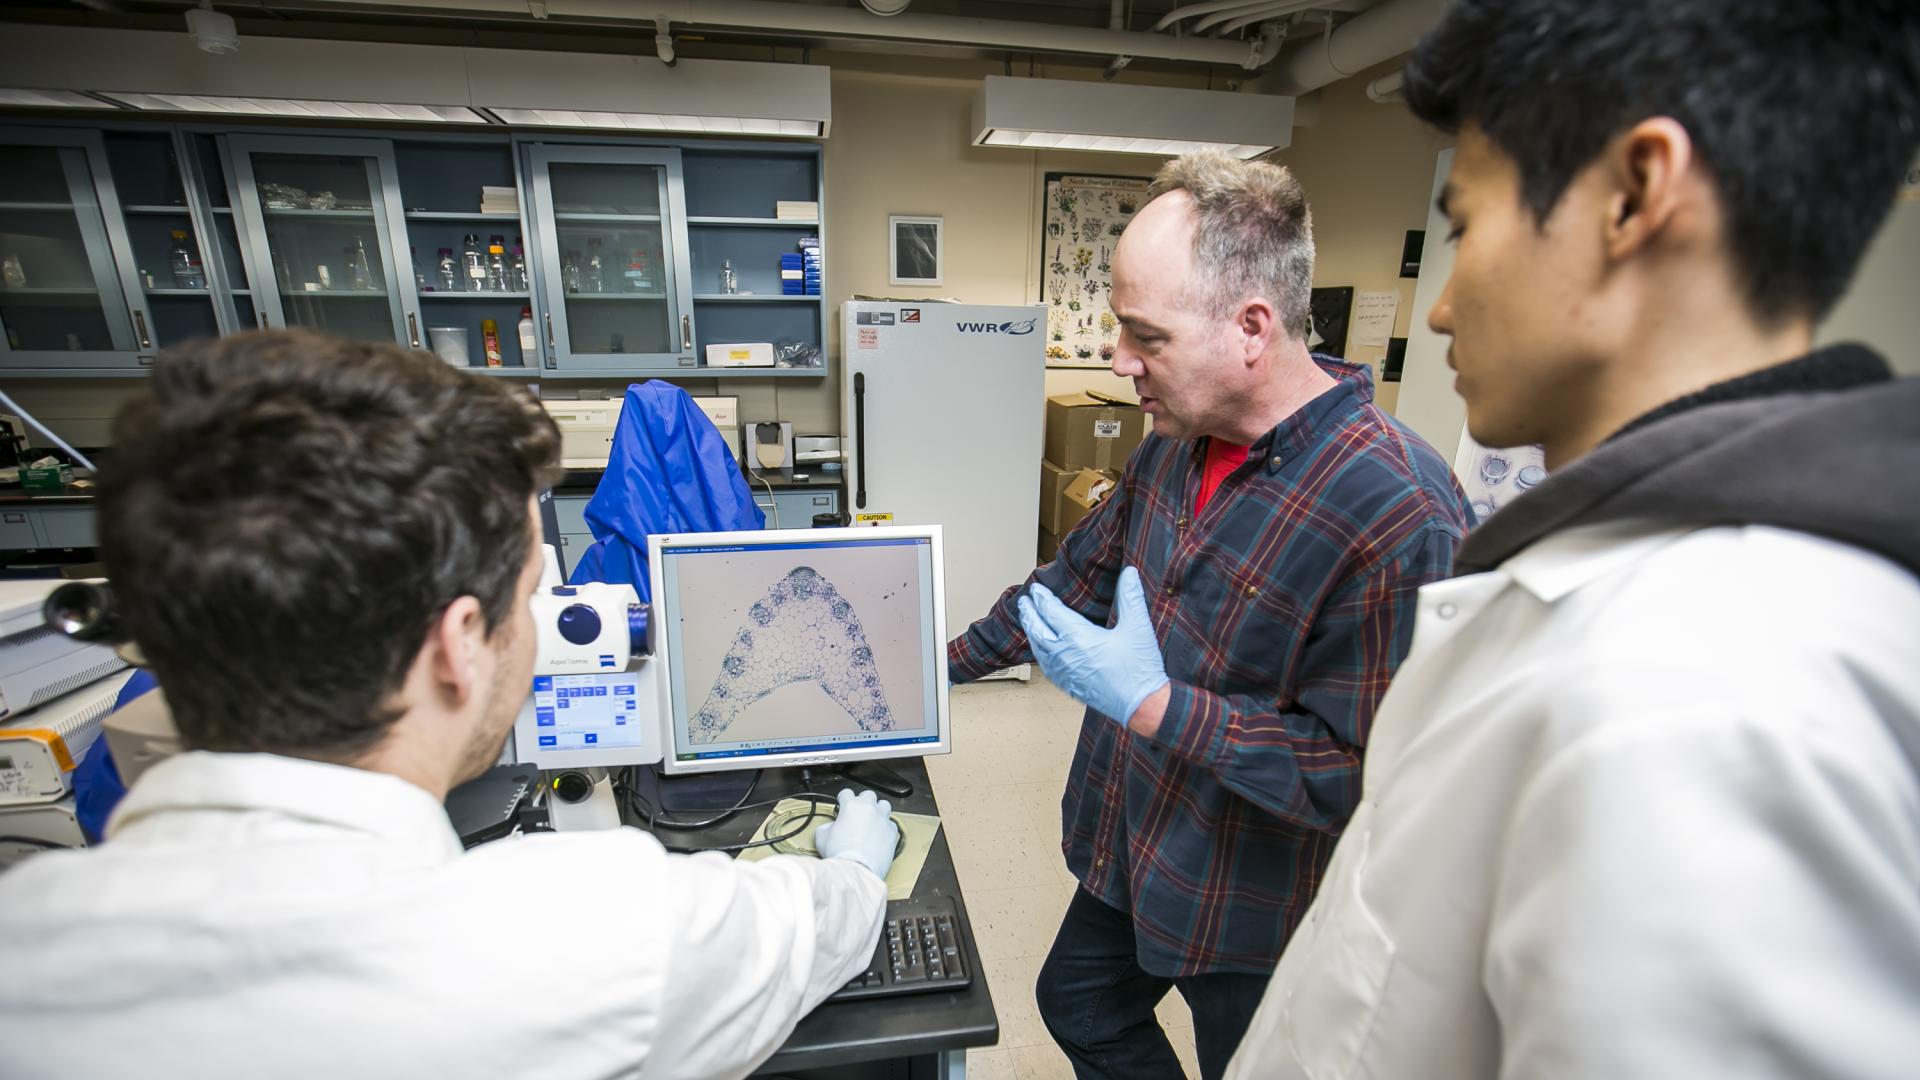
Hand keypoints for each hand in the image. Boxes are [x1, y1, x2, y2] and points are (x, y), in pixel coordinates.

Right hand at [814, 788, 898, 879]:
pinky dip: (885, 827)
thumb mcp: (822, 837)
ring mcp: (883, 819)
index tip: (843, 804)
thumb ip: (826, 826)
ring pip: (884, 805)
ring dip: (878, 810)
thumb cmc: (841, 853)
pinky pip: (891, 824)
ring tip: (872, 820)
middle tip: (858, 813)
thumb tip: (830, 827)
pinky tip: (880, 835)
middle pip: (868, 795)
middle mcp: (869, 808)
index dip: (843, 799)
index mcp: (851, 805)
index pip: (846, 793)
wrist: (857, 868)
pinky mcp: (892, 832)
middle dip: (863, 801)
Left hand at [1017, 565, 1169, 726]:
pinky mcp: (1068, 685)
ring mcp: (1064, 673)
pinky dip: (1039, 652)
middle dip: (1029, 614)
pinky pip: (1045, 666)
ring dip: (1031, 632)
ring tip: (1028, 621)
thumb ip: (1131, 597)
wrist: (1142, 706)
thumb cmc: (1139, 670)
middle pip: (1038, 630)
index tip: (1037, 589)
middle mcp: (1065, 655)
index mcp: (1078, 638)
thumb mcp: (1138, 627)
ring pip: (1038, 649)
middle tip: (1024, 602)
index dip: (1042, 598)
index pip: (1051, 612)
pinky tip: (1041, 649)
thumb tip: (1129, 572)